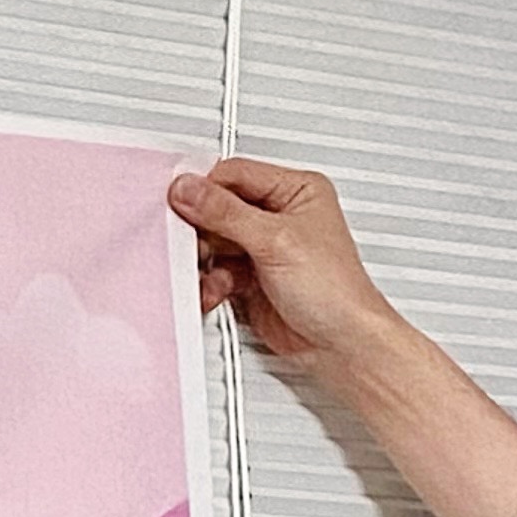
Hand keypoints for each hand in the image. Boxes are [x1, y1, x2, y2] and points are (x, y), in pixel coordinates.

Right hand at [167, 156, 397, 366]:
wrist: (337, 341)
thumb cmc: (332, 289)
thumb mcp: (274, 240)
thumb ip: (226, 213)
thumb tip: (189, 190)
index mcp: (296, 190)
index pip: (237, 175)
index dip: (206, 189)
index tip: (179, 203)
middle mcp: (278, 216)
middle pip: (220, 210)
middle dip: (203, 232)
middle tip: (195, 246)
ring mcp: (262, 249)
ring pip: (214, 244)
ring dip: (204, 264)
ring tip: (208, 275)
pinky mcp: (250, 279)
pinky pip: (216, 273)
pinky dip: (210, 284)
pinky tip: (214, 292)